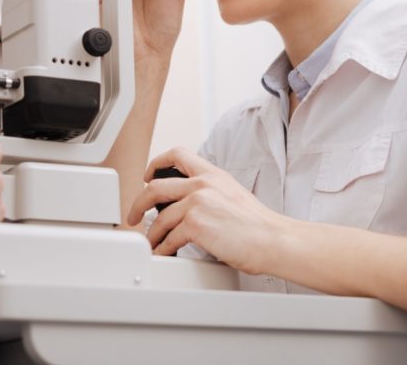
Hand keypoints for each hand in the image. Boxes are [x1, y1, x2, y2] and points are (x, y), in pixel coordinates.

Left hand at [126, 147, 286, 274]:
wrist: (273, 239)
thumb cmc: (257, 224)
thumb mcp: (232, 193)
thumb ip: (209, 192)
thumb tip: (187, 203)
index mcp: (212, 174)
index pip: (177, 155)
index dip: (156, 164)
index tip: (147, 175)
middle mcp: (202, 184)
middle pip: (155, 187)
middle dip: (138, 203)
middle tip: (133, 214)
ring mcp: (197, 203)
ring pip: (159, 218)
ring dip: (151, 234)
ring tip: (152, 242)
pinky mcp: (196, 225)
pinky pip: (169, 238)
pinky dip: (163, 248)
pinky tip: (164, 252)